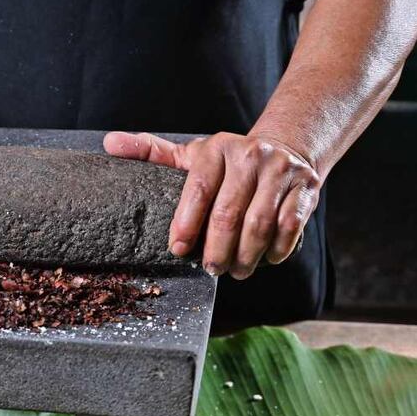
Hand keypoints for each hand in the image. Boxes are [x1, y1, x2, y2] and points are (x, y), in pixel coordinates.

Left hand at [104, 131, 320, 279]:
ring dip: (245, 256)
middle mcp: (250, 157)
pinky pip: (291, 227)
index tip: (177, 249)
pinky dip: (276, 249)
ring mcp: (281, 172)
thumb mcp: (191, 155)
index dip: (186, 223)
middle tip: (210, 269)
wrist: (287, 147)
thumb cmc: (228, 162)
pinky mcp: (306, 189)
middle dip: (217, 249)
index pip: (198, 189)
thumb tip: (110, 145)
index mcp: (217, 149)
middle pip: (229, 214)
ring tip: (235, 270)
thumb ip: (151, 153)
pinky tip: (265, 259)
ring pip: (260, 224)